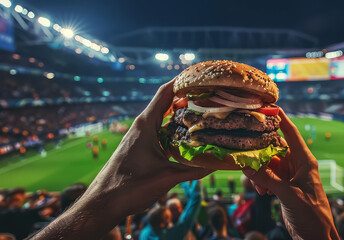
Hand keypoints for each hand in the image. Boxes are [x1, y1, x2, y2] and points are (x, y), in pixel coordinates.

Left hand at [32, 80, 212, 238]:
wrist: (103, 203)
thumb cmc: (129, 186)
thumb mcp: (166, 177)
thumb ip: (194, 170)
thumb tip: (219, 165)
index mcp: (146, 124)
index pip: (165, 93)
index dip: (182, 81)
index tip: (200, 76)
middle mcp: (143, 126)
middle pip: (166, 104)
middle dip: (187, 98)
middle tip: (210, 97)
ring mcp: (140, 137)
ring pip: (164, 120)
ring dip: (181, 116)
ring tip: (203, 114)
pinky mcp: (140, 148)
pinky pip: (161, 134)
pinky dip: (175, 132)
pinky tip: (188, 140)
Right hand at [242, 108, 338, 239]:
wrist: (316, 236)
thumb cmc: (312, 215)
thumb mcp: (289, 195)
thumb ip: (268, 179)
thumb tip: (246, 166)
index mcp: (304, 161)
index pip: (291, 133)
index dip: (280, 118)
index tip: (268, 105)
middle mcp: (296, 164)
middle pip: (273, 147)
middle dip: (259, 152)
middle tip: (245, 152)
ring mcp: (289, 175)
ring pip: (267, 163)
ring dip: (259, 171)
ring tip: (256, 183)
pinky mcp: (283, 185)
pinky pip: (266, 176)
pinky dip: (260, 181)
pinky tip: (261, 191)